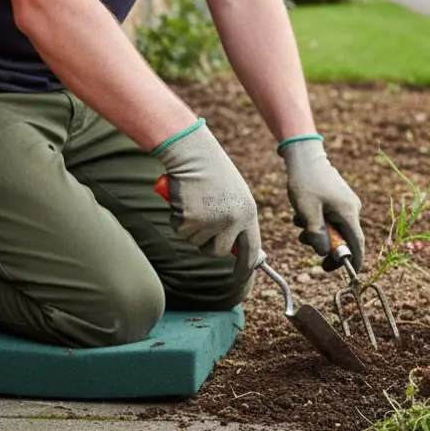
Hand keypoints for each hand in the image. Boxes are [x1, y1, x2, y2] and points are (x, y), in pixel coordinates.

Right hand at [152, 120, 261, 270]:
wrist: (193, 153)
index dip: (246, 266)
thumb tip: (233, 248)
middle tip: (202, 222)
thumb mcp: (234, 196)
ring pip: (197, 241)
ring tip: (195, 201)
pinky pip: (181, 231)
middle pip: (219, 251)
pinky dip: (178, 219)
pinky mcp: (189, 220)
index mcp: (248, 213)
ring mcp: (211, 222)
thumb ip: (237, 219)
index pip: (251, 248)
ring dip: (192, 227)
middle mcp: (232, 221)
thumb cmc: (213, 171)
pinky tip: (183, 199)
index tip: (241, 277)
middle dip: (209, 244)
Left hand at [279, 136, 365, 270]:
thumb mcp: (306, 211)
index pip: (358, 245)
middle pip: (344, 238)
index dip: (353, 262)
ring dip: (316, 231)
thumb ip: (316, 234)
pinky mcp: (338, 200)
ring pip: (334, 229)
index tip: (345, 275)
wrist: (304, 155)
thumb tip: (324, 253)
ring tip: (298, 221)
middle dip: (325, 244)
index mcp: (348, 213)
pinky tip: (301, 213)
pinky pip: (330, 219)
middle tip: (305, 240)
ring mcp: (346, 204)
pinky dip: (316, 221)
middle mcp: (352, 209)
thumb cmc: (305, 181)